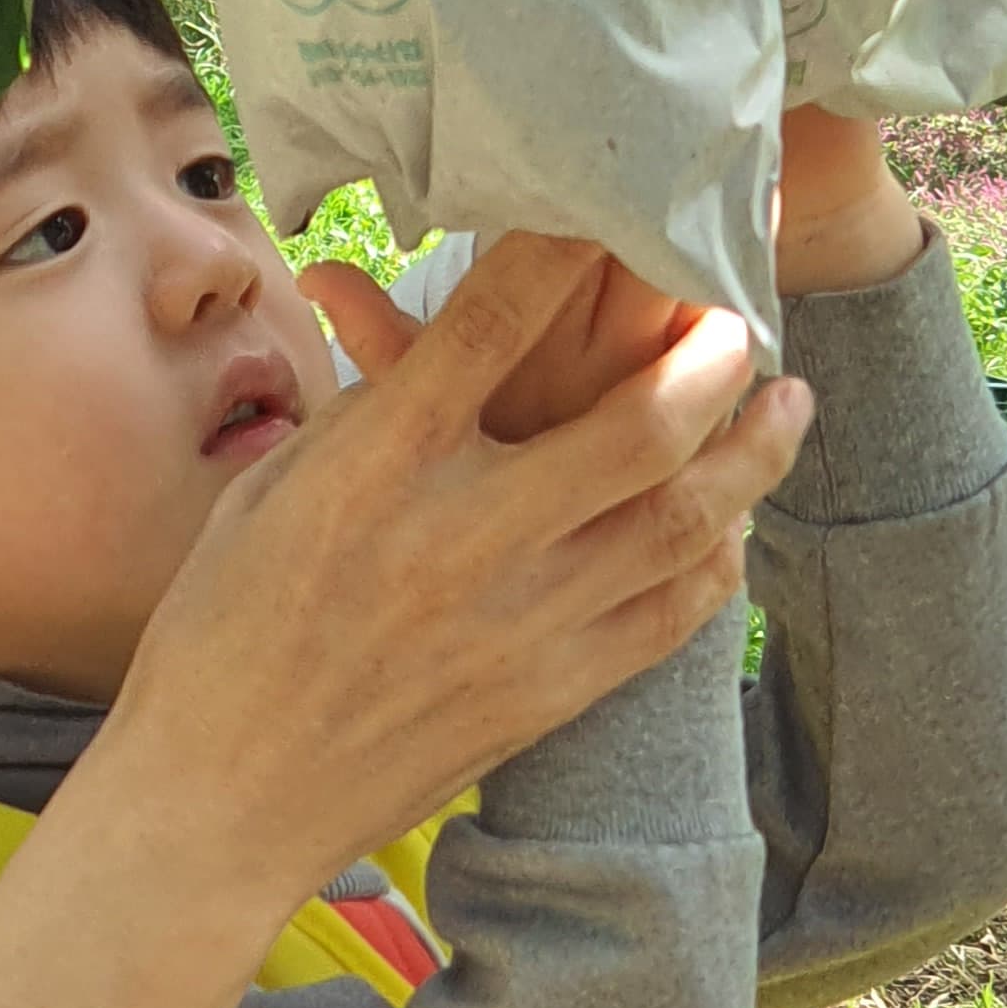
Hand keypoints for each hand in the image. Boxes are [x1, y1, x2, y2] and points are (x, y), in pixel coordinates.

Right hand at [108, 231, 806, 913]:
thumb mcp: (267, 494)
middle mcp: (460, 535)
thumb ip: (365, 417)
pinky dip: (718, 558)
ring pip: (682, 519)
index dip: (570, 250)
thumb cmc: (219, 634)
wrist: (220, 802)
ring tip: (787, 399)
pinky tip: (734, 522)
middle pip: (634, 423)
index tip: (616, 205)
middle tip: (739, 312)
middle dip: (708, 354)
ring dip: (752, 451)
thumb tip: (439, 347)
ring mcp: (518, 622)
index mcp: (374, 465)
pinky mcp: (549, 695)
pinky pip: (671, 614)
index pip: (494, 321)